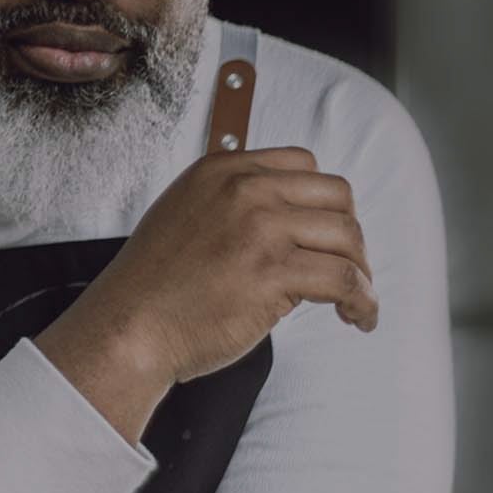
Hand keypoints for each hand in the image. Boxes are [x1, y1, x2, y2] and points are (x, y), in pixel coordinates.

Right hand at [35, 146, 375, 439]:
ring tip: (355, 301)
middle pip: (337, 196)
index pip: (304, 165)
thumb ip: (233, 203)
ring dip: (361, 272)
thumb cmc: (156, 286)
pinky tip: (358, 317)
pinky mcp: (272, 272)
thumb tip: (291, 219)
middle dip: (351, 236)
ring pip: (347, 237)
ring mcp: (260, 228)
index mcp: (224, 170)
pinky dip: (363, 301)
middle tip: (347, 269)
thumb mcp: (187, 214)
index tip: (326, 236)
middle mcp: (245, 190)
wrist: (129, 327)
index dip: (324, 203)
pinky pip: (345, 280)